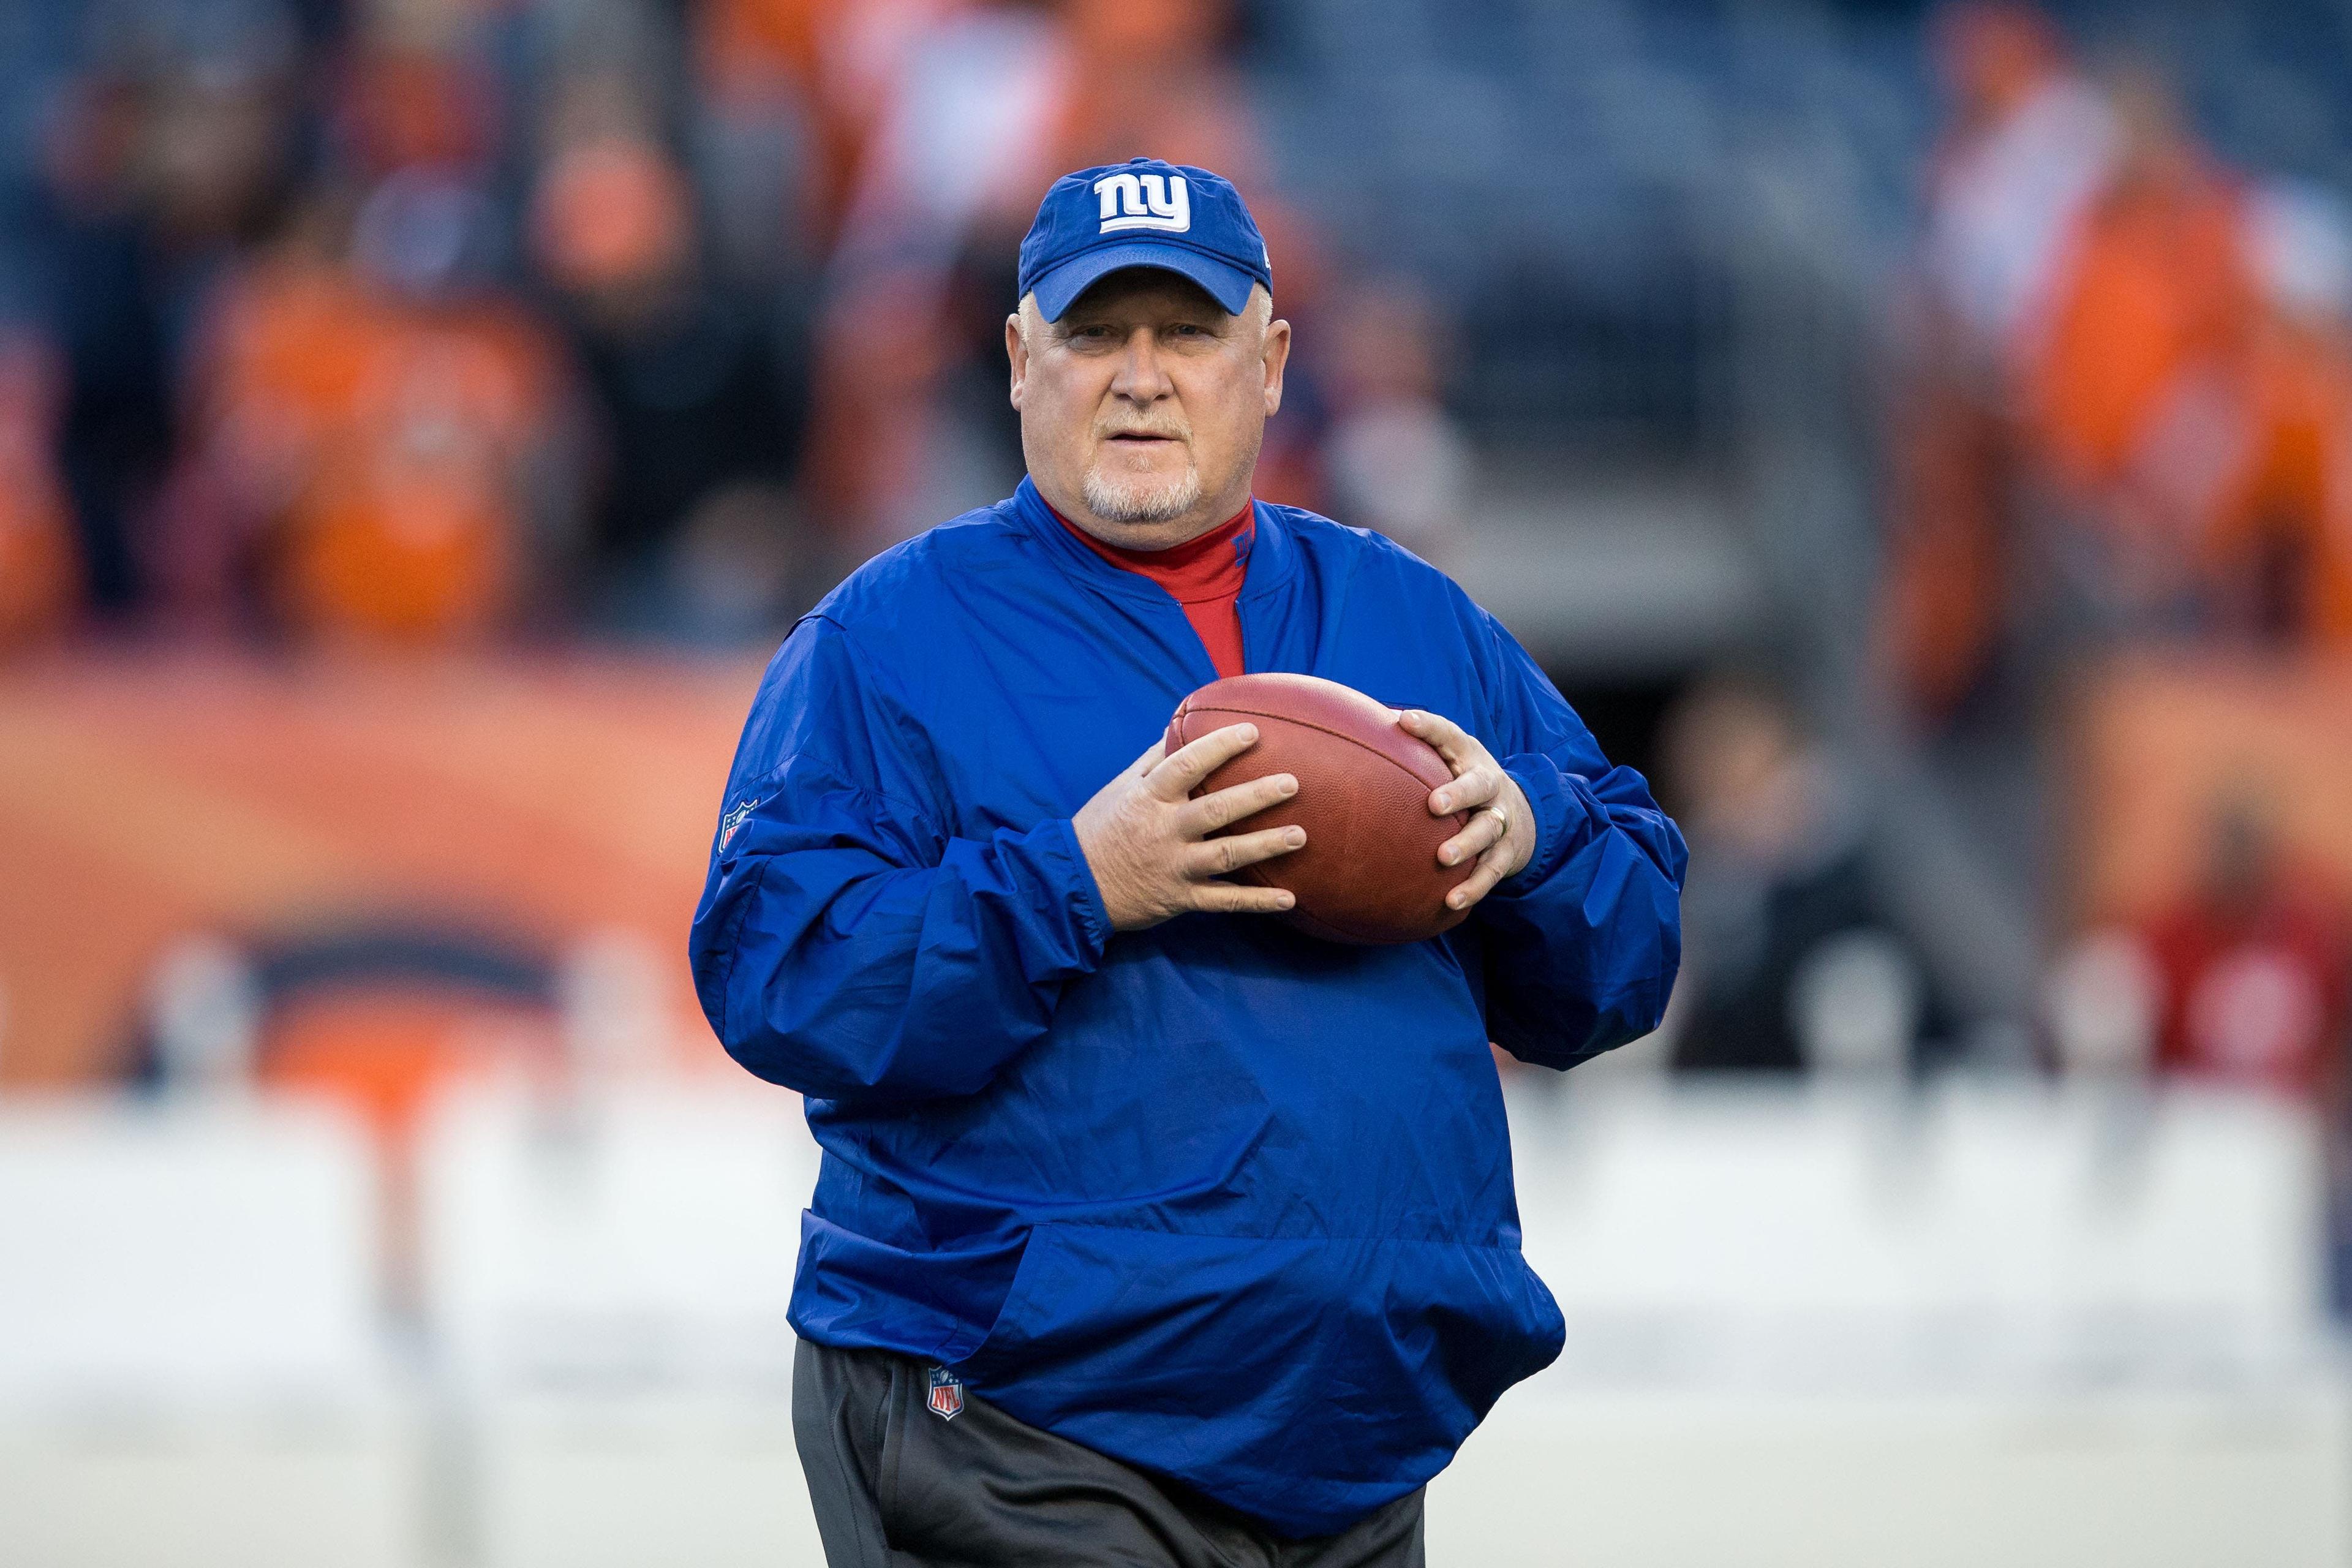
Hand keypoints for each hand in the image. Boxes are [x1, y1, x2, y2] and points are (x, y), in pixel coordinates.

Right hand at [1073, 724, 1307, 930]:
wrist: (1074, 886)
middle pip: (1216, 810)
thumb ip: (1154, 759)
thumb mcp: (1120, 788)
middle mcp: (1164, 830)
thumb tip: (1179, 723)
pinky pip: (1224, 901)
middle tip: (1292, 783)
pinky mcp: (1180, 898)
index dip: (1220, 746)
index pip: (1187, 765)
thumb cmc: (1100, 828)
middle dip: (1256, 796)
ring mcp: (1174, 867)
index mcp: (1149, 798)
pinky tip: (1289, 899)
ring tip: (1300, 836)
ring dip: (1265, 846)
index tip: (1253, 731)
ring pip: (1226, 855)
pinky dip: (1257, 902)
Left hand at [1397, 709, 1535, 913]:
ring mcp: (1501, 819)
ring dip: (1467, 844)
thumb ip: (1413, 748)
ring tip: (1444, 858)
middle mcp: (1489, 785)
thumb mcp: (1449, 758)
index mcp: (1469, 757)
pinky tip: (1451, 901)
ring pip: (1487, 830)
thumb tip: (1358, 727)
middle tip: (1434, 805)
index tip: (1405, 721)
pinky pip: (1491, 872)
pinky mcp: (1506, 853)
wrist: (1522, 815)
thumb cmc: (1465, 781)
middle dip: (1459, 794)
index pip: (1450, 736)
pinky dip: (1473, 887)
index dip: (1429, 727)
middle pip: (1479, 785)